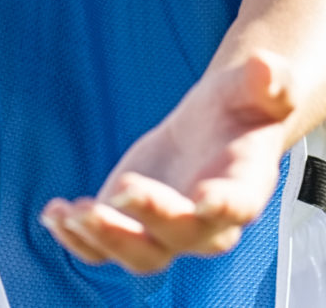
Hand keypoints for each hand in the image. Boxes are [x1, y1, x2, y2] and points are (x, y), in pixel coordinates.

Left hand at [40, 51, 297, 273]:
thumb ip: (269, 80)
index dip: (223, 207)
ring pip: (141, 255)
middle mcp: (208, 222)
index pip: (239, 206)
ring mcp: (167, 230)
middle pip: (182, 236)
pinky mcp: (132, 225)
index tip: (202, 201)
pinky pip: (104, 250)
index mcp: (245, 186)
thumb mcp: (256, 85)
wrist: (216, 127)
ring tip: (74, 211)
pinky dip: (78, 240)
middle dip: (151, 218)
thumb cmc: (239, 108)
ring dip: (106, 238)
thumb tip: (268, 69)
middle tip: (123, 189)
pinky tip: (56, 213)